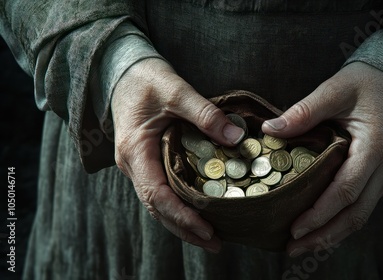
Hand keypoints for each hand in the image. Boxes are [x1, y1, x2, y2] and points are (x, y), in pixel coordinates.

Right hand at [111, 58, 244, 252]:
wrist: (124, 72)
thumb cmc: (147, 80)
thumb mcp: (176, 90)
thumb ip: (205, 114)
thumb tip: (237, 138)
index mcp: (135, 151)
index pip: (157, 195)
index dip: (182, 216)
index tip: (207, 229)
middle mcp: (133, 165)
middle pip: (157, 208)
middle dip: (185, 229)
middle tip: (216, 243)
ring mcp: (138, 166)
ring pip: (158, 204)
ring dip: (182, 223)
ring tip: (210, 238)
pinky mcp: (147, 162)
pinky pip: (161, 191)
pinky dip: (179, 207)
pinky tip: (198, 213)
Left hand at [262, 62, 382, 256]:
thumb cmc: (366, 82)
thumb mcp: (335, 89)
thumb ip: (305, 111)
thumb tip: (271, 129)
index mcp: (375, 147)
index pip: (346, 190)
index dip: (319, 214)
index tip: (294, 229)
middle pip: (355, 214)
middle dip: (324, 235)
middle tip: (292, 249)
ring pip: (360, 215)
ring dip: (332, 234)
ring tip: (302, 246)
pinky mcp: (381, 176)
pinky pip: (362, 205)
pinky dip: (341, 221)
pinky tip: (320, 228)